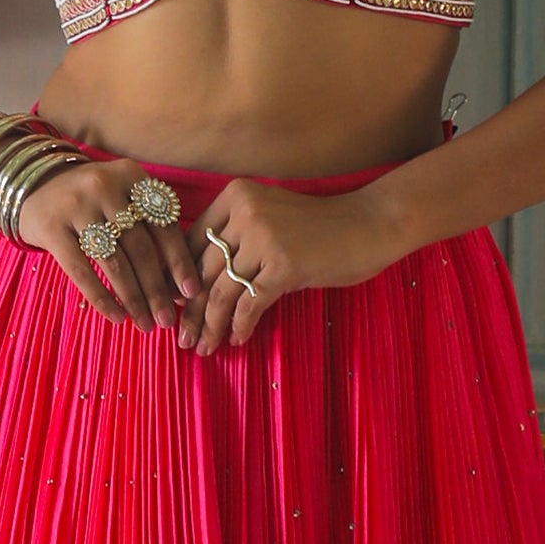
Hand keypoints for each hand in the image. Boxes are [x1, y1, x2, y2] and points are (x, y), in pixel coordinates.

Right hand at [17, 156, 203, 329]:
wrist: (34, 185)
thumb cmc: (91, 201)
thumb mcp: (122, 198)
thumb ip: (149, 230)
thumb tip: (178, 287)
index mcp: (131, 176)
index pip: (163, 225)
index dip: (179, 262)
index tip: (190, 293)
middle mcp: (105, 186)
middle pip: (140, 248)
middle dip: (157, 289)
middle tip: (167, 320)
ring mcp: (76, 206)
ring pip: (114, 263)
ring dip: (133, 299)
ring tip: (145, 324)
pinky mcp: (51, 227)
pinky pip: (82, 271)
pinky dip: (102, 298)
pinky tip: (116, 316)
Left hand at [180, 180, 405, 353]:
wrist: (370, 223)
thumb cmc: (319, 228)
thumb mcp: (269, 219)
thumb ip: (235, 238)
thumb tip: (194, 283)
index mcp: (235, 196)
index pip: (193, 244)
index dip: (181, 281)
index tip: (175, 309)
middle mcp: (244, 212)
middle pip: (203, 271)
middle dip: (190, 311)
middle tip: (182, 339)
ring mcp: (264, 237)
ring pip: (222, 292)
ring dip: (210, 326)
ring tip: (204, 348)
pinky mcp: (284, 264)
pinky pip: (250, 304)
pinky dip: (241, 326)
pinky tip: (238, 340)